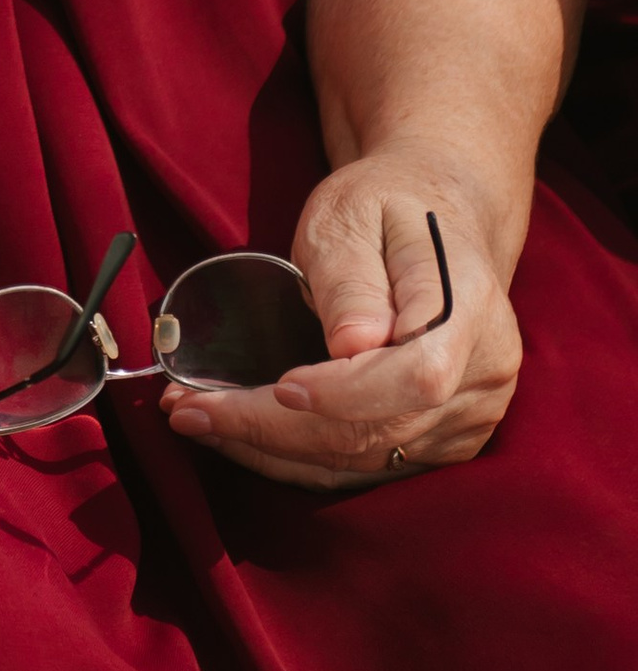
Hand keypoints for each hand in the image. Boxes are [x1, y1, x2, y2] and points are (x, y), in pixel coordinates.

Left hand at [162, 149, 523, 488]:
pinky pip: (366, 466)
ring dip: (273, 451)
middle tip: (188, 410)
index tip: (280, 387)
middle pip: (381, 430)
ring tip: (194, 419)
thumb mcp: (356, 213)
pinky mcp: (439, 441)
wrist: (435, 218)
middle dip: (275, 429)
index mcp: (469, 311)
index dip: (347, 395)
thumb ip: (354, 279)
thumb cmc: (386, 205)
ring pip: (366, 459)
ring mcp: (467, 418)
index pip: (416, 377)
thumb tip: (351, 347)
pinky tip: (241, 435)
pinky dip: (298, 459)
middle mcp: (482, 378)